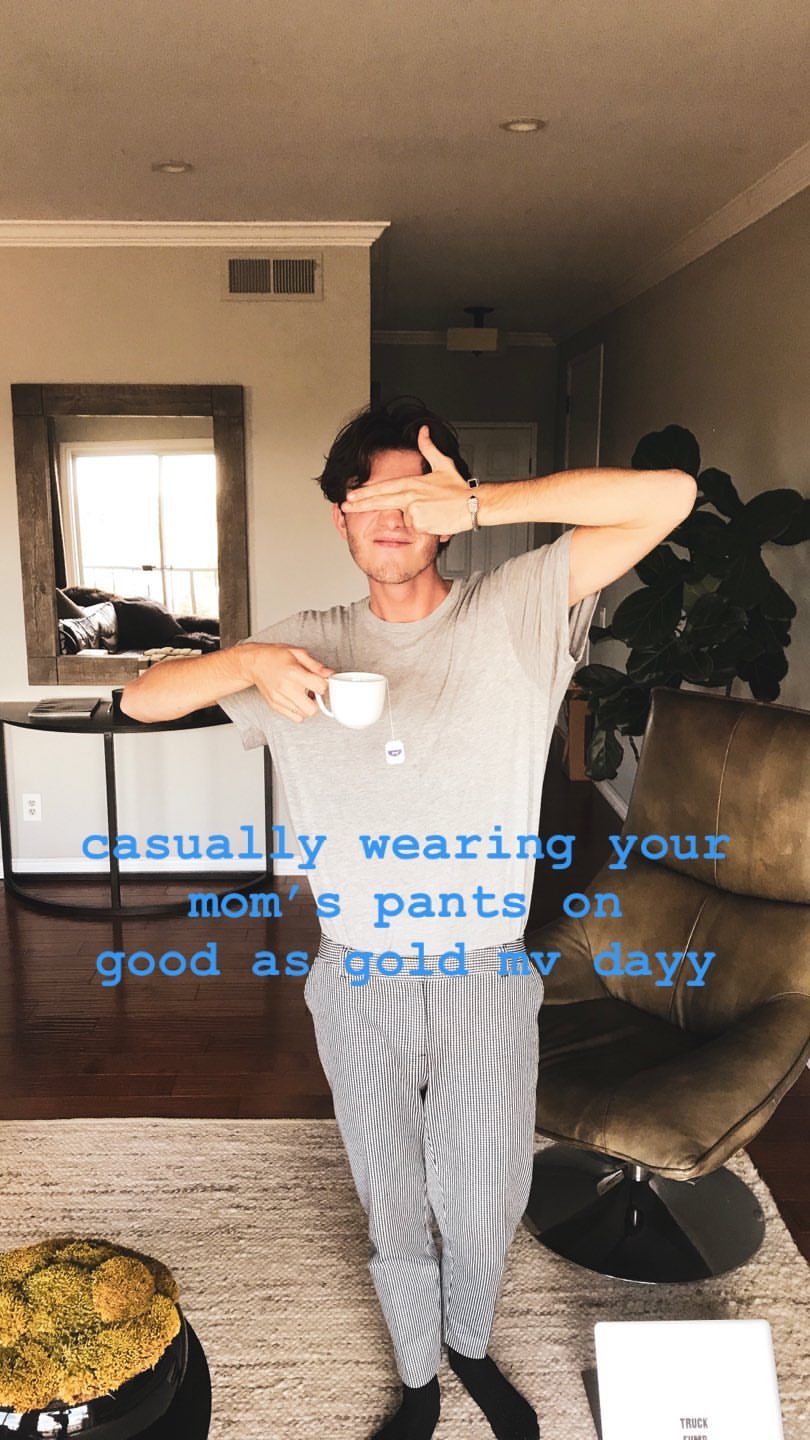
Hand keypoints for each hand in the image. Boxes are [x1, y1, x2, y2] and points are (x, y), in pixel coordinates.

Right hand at [240, 643, 334, 723]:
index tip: (321, 681)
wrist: (254, 663)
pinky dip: (299, 711)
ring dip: (308, 706)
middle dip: (318, 701)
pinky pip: (294, 718)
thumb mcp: (297, 653)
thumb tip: (329, 674)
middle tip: (314, 692)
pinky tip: (296, 700)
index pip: (320, 687)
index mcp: (293, 673)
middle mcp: (285, 688)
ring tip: (304, 694)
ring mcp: (279, 699)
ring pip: (304, 715)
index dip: (325, 685)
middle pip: (312, 708)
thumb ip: (315, 665)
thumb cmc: (274, 656)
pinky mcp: (275, 705)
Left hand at [341, 424, 472, 533]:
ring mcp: (415, 512)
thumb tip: (423, 431)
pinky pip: (415, 528)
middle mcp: (411, 497)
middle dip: (360, 504)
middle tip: (345, 506)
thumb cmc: (459, 489)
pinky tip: (433, 519)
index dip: (365, 491)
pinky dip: (422, 526)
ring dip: (413, 518)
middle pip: (380, 501)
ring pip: (405, 518)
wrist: (474, 505)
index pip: (383, 488)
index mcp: (413, 483)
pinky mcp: (421, 525)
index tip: (351, 494)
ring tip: (431, 511)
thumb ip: (428, 448)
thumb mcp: (443, 464)